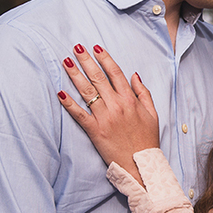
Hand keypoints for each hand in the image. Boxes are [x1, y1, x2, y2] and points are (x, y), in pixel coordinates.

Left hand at [57, 44, 158, 177]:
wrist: (141, 164)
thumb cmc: (147, 139)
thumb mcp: (152, 113)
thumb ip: (143, 92)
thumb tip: (134, 75)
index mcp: (130, 100)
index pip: (115, 73)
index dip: (104, 58)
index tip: (95, 47)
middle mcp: (116, 106)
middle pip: (98, 78)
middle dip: (86, 61)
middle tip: (76, 48)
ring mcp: (104, 118)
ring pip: (87, 92)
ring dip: (75, 75)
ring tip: (66, 62)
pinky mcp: (95, 131)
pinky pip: (79, 114)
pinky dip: (69, 103)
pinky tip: (60, 92)